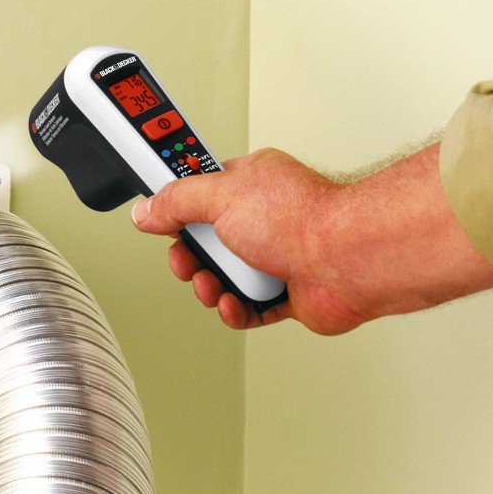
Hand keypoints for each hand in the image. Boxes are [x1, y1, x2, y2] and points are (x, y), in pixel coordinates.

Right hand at [129, 144, 492, 334]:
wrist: (345, 261)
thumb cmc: (303, 220)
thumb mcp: (219, 196)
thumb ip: (176, 201)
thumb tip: (146, 209)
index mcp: (250, 183)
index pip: (201, 190)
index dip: (177, 204)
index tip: (158, 214)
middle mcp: (264, 217)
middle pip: (207, 240)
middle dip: (191, 256)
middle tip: (187, 259)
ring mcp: (276, 256)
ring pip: (225, 276)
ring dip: (211, 286)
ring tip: (213, 285)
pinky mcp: (288, 292)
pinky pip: (248, 307)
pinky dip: (236, 310)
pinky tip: (234, 304)